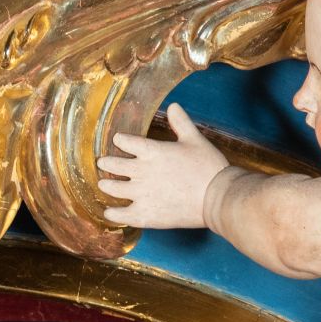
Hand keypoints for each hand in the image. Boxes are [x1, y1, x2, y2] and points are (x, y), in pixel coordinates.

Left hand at [98, 103, 230, 228]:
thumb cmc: (208, 167)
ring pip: (112, 189)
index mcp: (152, 152)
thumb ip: (180, 122)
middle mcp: (142, 172)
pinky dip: (112, 213)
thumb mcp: (195, 139)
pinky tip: (109, 212)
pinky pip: (121, 215)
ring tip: (103, 185)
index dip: (120, 140)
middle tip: (103, 163)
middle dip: (106, 163)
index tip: (118, 140)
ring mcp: (141, 195)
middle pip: (113, 165)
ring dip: (105, 186)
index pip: (125, 141)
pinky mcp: (146, 215)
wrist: (217, 197)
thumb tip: (173, 106)